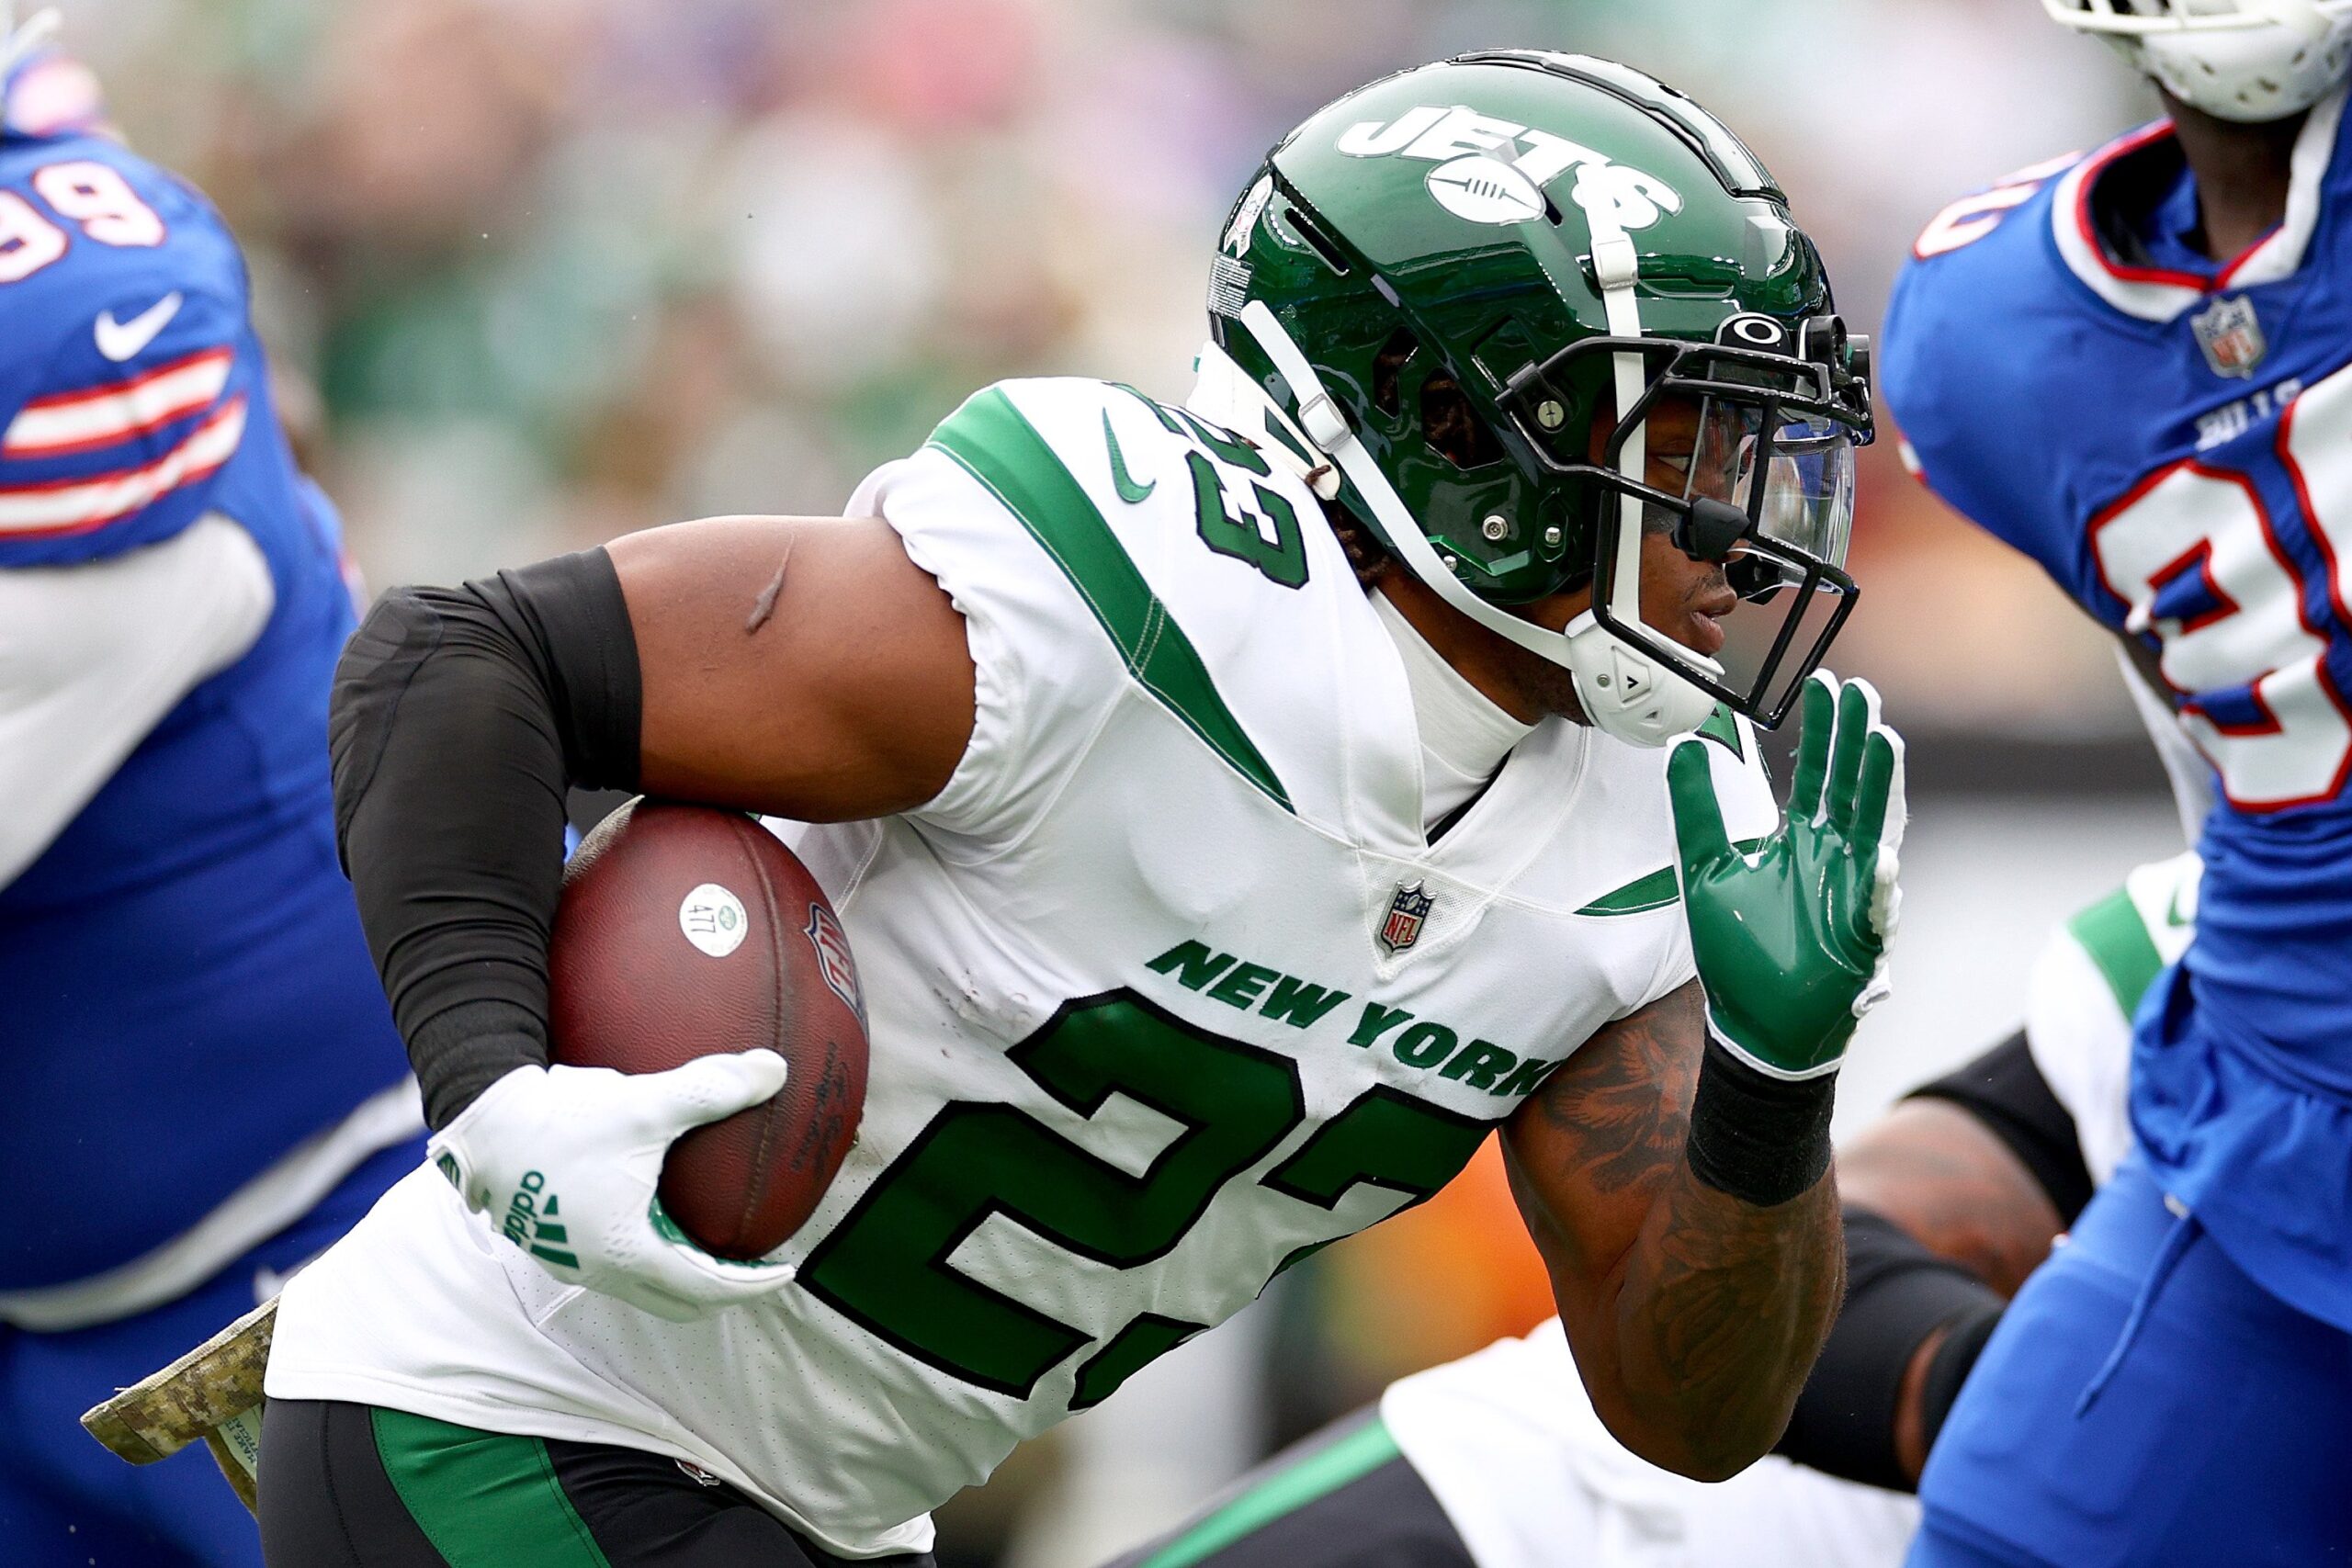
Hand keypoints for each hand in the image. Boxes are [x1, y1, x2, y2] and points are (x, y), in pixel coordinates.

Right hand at [427, 1052, 795, 1320]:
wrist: (483, 1125)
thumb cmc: (562, 1121)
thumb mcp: (644, 1104)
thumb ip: (713, 1089)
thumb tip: (776, 1070)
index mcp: (627, 1252)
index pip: (706, 1289)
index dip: (752, 1285)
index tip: (785, 1273)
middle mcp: (598, 1270)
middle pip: (677, 1304)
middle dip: (722, 1293)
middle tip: (756, 1268)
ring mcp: (571, 1261)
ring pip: (642, 1290)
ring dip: (682, 1279)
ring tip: (713, 1247)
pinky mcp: (553, 1244)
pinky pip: (615, 1268)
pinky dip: (651, 1260)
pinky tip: (658, 1216)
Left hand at [1666, 672, 1904, 1078]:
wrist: (1755, 1025)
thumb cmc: (1738, 953)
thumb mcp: (1703, 871)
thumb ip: (1697, 811)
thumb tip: (1684, 748)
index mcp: (1797, 842)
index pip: (1815, 774)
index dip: (1821, 733)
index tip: (1825, 686)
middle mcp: (1831, 858)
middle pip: (1849, 786)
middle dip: (1855, 741)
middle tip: (1859, 693)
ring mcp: (1850, 892)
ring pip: (1872, 831)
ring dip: (1877, 789)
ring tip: (1881, 742)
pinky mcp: (1857, 936)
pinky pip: (1875, 908)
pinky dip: (1880, 887)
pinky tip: (1883, 861)